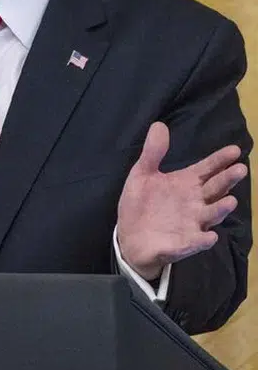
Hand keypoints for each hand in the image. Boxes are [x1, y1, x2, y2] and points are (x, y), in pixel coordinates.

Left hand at [116, 122, 246, 279]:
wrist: (129, 237)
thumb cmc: (141, 205)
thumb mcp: (142, 176)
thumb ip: (153, 153)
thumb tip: (159, 125)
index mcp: (186, 184)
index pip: (207, 169)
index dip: (220, 160)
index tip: (234, 150)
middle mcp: (195, 203)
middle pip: (215, 189)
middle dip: (227, 180)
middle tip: (240, 169)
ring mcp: (192, 224)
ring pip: (211, 216)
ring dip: (220, 210)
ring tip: (230, 201)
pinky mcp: (182, 244)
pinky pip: (194, 243)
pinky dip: (202, 240)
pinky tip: (209, 237)